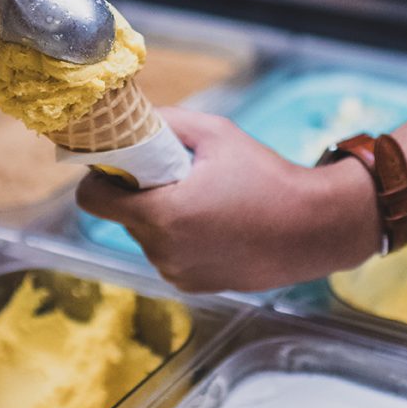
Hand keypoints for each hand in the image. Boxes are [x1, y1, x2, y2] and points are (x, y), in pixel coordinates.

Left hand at [77, 108, 382, 292]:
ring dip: (161, 218)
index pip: (92, 200)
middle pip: (122, 216)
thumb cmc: (267, 178)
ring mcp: (176, 272)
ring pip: (145, 237)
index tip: (121, 166)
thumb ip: (166, 124)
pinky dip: (180, 239)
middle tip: (178, 177)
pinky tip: (216, 225)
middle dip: (140, 194)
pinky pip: (168, 255)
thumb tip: (130, 121)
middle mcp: (162, 251)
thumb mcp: (216, 135)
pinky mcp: (193, 286)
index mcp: (161, 215)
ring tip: (205, 201)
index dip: (100, 178)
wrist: (314, 229)